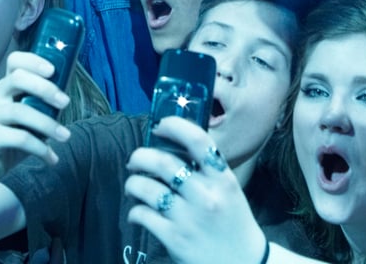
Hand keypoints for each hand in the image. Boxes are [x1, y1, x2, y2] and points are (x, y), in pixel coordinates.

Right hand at [0, 51, 70, 187]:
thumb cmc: (11, 137)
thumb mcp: (27, 118)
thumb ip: (41, 106)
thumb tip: (66, 98)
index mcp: (6, 86)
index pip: (15, 61)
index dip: (33, 61)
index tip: (53, 70)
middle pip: (17, 79)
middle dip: (44, 88)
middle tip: (65, 102)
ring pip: (20, 111)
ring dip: (48, 124)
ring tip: (65, 136)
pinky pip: (19, 138)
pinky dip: (40, 148)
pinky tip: (52, 158)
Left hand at [125, 117, 266, 263]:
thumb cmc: (232, 223)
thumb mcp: (228, 191)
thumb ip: (206, 171)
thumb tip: (171, 146)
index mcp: (223, 178)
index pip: (199, 140)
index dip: (174, 126)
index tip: (159, 126)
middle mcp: (207, 195)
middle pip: (164, 163)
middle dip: (141, 157)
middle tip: (134, 160)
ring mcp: (189, 218)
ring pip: (148, 188)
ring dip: (133, 184)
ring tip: (133, 186)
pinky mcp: (175, 239)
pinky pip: (143, 215)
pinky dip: (135, 211)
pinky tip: (138, 213)